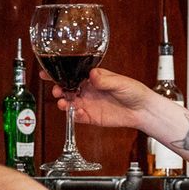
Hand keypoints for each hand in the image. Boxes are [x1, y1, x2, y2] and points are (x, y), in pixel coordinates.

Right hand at [56, 67, 172, 129]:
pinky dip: (74, 116)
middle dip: (58, 89)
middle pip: (66, 88)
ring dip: (63, 103)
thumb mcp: (120, 82)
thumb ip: (105, 80)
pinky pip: (78, 117)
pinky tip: (76, 113)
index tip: (46, 72)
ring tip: (63, 103)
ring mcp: (88, 103)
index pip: (72, 74)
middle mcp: (88, 90)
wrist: (142, 110)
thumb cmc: (134, 91)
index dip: (58, 73)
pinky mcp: (91, 117)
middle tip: (56, 90)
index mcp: (93, 78)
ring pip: (69, 103)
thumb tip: (92, 75)